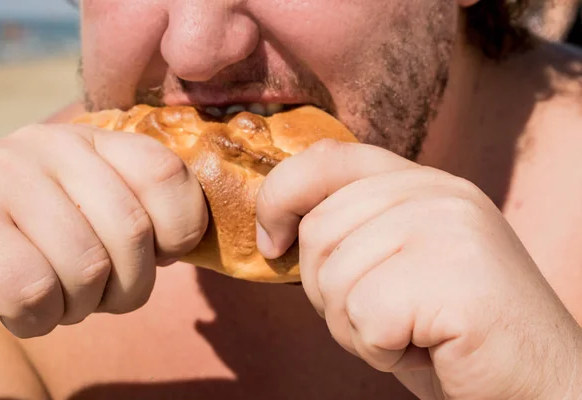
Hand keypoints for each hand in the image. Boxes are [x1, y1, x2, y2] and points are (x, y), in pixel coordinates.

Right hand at [0, 123, 207, 337]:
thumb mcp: (97, 212)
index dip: (179, 231)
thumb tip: (178, 246)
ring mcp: (5, 178)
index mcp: (95, 141)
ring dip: (81, 305)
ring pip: (88, 267)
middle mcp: (51, 146)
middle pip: (133, 231)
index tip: (159, 254)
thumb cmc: (43, 241)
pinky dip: (40, 318)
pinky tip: (24, 307)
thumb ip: (140, 214)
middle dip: (130, 286)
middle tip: (101, 292)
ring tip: (59, 296)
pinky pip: (35, 291)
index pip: (165, 173)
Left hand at [256, 139, 581, 398]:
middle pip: (320, 231)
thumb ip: (353, 232)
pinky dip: (380, 350)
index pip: (326, 158)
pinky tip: (423, 349)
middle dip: (329, 293)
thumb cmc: (451, 331)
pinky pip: (366, 316)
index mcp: (420, 184)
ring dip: (356, 328)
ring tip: (409, 334)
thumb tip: (278, 230)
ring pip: (335, 278)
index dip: (280, 196)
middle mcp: (437, 192)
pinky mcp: (457, 274)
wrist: (538, 382)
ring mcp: (450, 227)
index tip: (273, 244)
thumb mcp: (396, 264)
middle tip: (382, 318)